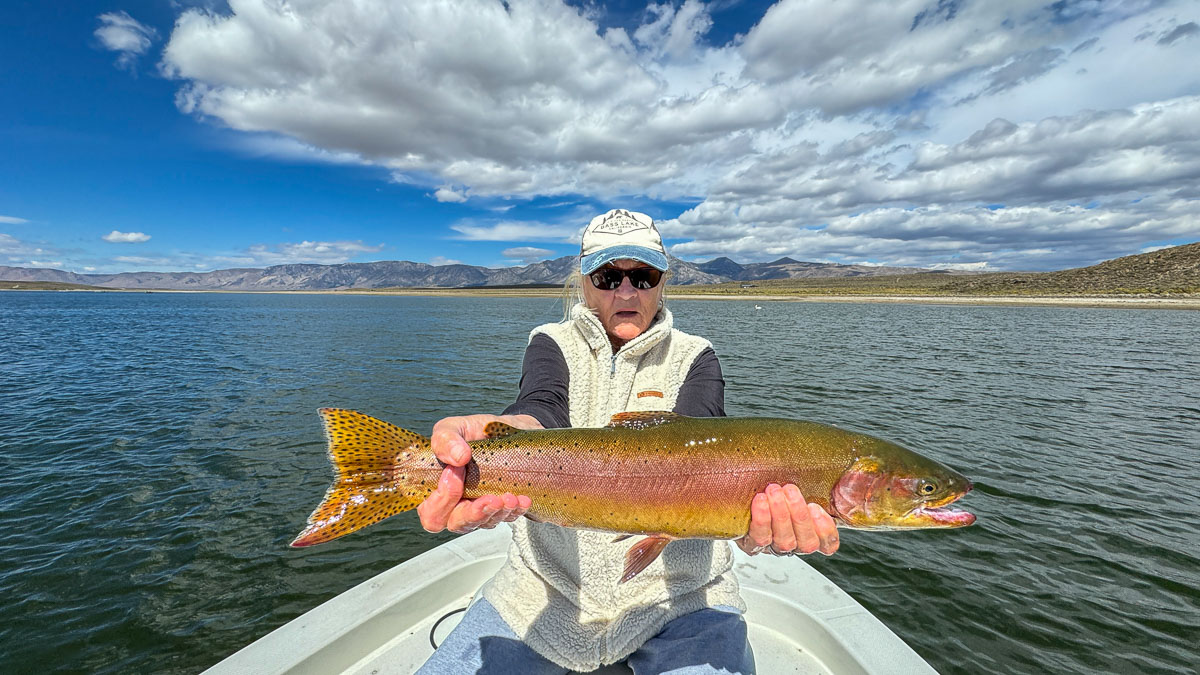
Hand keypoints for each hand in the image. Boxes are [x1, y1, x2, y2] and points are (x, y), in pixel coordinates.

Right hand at [416, 414, 538, 533]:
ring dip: (498, 512)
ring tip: (510, 497)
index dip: (441, 501)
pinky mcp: (501, 507)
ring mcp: (480, 508)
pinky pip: (508, 517)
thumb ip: (445, 439)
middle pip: (457, 524)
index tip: (457, 473)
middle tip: (490, 498)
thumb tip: (458, 457)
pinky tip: (522, 500)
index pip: (431, 514)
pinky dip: (515, 510)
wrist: (506, 430)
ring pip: (485, 523)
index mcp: (437, 489)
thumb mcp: (454, 427)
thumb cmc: (473, 432)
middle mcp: (456, 504)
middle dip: (474, 514)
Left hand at [736, 483, 838, 555]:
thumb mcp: (802, 483)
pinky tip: (760, 501)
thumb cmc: (776, 487)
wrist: (739, 494)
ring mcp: (773, 546)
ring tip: (774, 490)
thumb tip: (850, 466)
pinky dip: (761, 520)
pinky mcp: (751, 544)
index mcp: (810, 532)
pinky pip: (758, 540)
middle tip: (790, 489)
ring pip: (784, 542)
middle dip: (799, 516)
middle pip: (805, 542)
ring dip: (781, 515)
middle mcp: (794, 543)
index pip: (828, 544)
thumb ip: (819, 480)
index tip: (817, 507)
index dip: (826, 530)